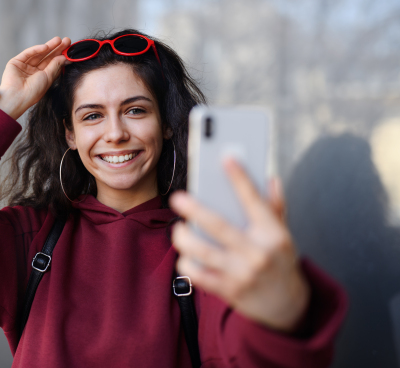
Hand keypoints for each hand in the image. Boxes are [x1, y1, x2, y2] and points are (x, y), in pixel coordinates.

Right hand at [0, 37, 70, 119]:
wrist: (17, 97)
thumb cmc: (33, 92)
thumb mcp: (48, 77)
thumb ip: (55, 65)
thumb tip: (64, 57)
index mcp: (42, 78)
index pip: (53, 64)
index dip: (61, 56)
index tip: (71, 50)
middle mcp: (33, 72)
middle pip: (47, 57)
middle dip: (57, 49)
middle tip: (67, 40)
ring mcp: (24, 66)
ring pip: (38, 54)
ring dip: (49, 46)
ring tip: (59, 40)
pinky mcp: (16, 62)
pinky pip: (28, 53)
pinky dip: (36, 49)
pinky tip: (46, 46)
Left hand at [169, 158, 309, 331]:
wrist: (287, 308)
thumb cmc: (280, 262)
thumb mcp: (284, 235)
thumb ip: (275, 207)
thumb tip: (271, 177)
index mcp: (273, 234)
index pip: (254, 201)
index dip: (240, 178)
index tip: (227, 157)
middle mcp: (257, 253)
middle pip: (220, 226)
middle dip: (196, 209)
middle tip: (177, 197)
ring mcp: (242, 274)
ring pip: (203, 252)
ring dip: (184, 238)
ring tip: (179, 228)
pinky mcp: (228, 291)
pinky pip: (199, 276)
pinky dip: (187, 264)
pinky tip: (185, 255)